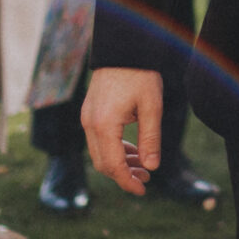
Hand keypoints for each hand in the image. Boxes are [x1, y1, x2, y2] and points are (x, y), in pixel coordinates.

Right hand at [84, 67, 164, 194]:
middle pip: (103, 163)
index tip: (143, 190)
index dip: (127, 181)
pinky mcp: (90, 112)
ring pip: (99, 153)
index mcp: (104, 124)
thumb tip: (152, 167)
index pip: (113, 165)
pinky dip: (114, 149)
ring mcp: (87, 118)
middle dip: (124, 175)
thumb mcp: (151, 107)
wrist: (123, 47)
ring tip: (143, 166)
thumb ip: (151, 138)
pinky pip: (99, 140)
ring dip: (120, 163)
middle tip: (147, 179)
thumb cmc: (140, 74)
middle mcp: (90, 124)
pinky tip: (132, 150)